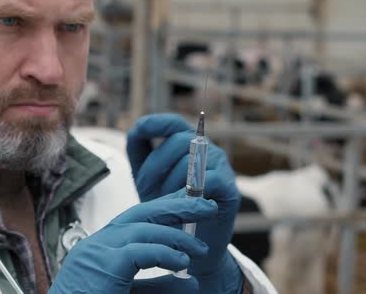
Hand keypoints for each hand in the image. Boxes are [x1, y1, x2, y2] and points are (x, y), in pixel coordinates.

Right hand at [49, 190, 217, 293]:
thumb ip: (160, 287)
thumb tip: (191, 281)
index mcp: (103, 246)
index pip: (137, 218)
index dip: (166, 208)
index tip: (191, 205)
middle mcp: (99, 243)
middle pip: (142, 213)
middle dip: (176, 206)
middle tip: (207, 207)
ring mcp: (98, 251)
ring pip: (143, 229)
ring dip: (177, 236)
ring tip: (201, 249)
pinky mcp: (104, 265)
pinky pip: (141, 251)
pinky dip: (165, 254)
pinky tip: (182, 262)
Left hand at [127, 114, 242, 292]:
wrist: (185, 244)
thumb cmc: (166, 205)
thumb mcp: (146, 178)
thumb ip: (140, 153)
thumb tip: (136, 129)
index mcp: (185, 144)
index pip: (172, 122)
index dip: (155, 122)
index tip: (139, 129)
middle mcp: (205, 150)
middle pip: (178, 141)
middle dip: (155, 166)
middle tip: (146, 189)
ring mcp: (220, 166)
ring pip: (191, 161)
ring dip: (170, 183)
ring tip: (164, 202)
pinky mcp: (229, 188)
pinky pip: (208, 181)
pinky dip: (188, 195)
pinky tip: (180, 206)